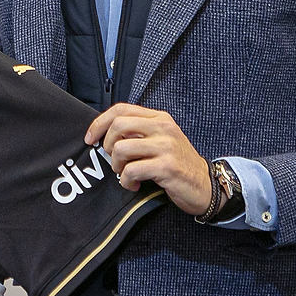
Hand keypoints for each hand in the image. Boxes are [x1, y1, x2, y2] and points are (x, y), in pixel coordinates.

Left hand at [85, 102, 210, 214]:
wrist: (205, 186)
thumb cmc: (178, 164)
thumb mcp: (161, 139)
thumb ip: (139, 131)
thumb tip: (105, 132)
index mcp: (159, 118)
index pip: (121, 109)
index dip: (99, 123)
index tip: (90, 139)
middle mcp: (163, 128)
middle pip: (118, 126)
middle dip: (108, 146)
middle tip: (115, 160)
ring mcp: (166, 146)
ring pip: (121, 149)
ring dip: (117, 167)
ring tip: (126, 174)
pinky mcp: (167, 166)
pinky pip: (131, 170)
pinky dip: (126, 181)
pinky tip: (134, 184)